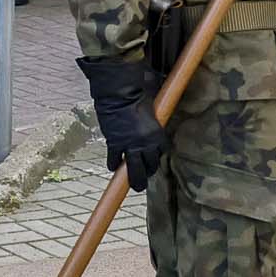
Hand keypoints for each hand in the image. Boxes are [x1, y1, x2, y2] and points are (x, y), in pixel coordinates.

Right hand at [78, 56, 167, 191]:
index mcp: (157, 135)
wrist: (120, 92)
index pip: (162, 152)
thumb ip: (156, 115)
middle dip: (147, 174)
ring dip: (134, 178)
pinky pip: (114, 159)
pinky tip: (114, 167)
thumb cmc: (140, 93)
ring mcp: (129, 145)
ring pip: (133, 169)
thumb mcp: (155, 106)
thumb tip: (159, 110)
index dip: (157, 158)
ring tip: (134, 184)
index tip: (154, 160)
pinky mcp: (114, 143)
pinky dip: (113, 163)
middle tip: (144, 181)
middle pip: (150, 166)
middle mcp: (145, 144)